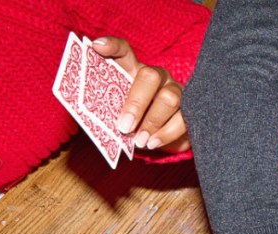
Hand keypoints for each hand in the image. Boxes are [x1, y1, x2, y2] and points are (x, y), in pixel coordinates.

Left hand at [90, 37, 188, 152]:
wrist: (155, 141)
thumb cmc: (131, 123)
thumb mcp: (115, 114)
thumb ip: (105, 108)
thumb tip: (86, 113)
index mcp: (134, 71)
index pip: (123, 51)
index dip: (112, 46)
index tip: (97, 47)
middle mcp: (158, 76)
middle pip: (151, 76)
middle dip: (137, 102)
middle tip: (124, 127)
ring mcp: (177, 92)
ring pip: (171, 99)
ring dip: (154, 122)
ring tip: (140, 141)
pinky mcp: (192, 111)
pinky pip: (184, 120)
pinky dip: (167, 134)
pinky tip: (153, 143)